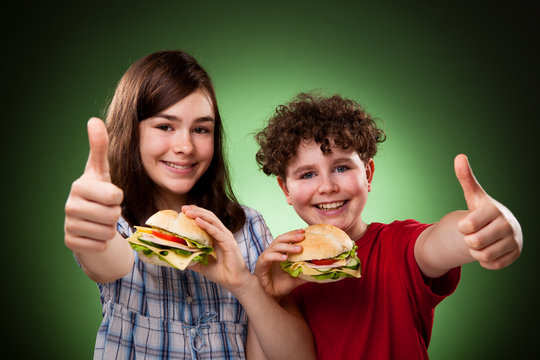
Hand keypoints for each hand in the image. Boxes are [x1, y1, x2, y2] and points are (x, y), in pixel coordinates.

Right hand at [64, 118, 123, 252]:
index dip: (117, 197)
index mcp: (79, 186)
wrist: (90, 220)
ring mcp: (68, 225)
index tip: (109, 194)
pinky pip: (101, 245)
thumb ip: (100, 147)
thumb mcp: (102, 170)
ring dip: (110, 228)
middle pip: (113, 215)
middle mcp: (69, 205)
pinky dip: (103, 242)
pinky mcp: (71, 243)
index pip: (114, 196)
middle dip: (115, 214)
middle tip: (106, 209)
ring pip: (108, 232)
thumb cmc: (99, 191)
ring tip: (100, 220)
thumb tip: (94, 119)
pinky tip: (94, 233)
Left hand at [182, 205, 251, 293]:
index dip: (196, 213)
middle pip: (209, 216)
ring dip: (200, 215)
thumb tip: (176, 256)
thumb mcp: (201, 264)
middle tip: (183, 208)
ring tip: (188, 212)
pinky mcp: (229, 243)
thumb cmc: (220, 272)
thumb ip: (191, 258)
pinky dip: (207, 226)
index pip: (206, 219)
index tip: (183, 210)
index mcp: (216, 236)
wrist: (234, 282)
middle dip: (196, 210)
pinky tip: (198, 221)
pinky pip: (217, 232)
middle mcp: (222, 233)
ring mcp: (226, 237)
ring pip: (213, 221)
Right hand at [254, 230, 306, 299]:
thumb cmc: (281, 285)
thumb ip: (305, 272)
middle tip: (303, 237)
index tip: (304, 231)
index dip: (294, 234)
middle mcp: (271, 253)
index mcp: (279, 253)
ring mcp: (265, 258)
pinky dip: (276, 256)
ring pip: (275, 247)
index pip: (286, 239)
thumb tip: (318, 269)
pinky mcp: (260, 265)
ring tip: (299, 249)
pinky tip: (285, 258)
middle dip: (292, 236)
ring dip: (287, 246)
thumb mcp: (297, 278)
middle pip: (280, 239)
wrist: (271, 297)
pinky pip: (267, 257)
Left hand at [454, 154, 521, 268]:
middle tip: (473, 235)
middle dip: (468, 241)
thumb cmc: (483, 211)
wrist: (502, 226)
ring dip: (476, 252)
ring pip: (483, 255)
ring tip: (480, 243)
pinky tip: (489, 250)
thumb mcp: (474, 196)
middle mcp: (507, 224)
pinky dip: (485, 261)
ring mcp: (514, 240)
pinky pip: (492, 265)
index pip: (468, 225)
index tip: (466, 225)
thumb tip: (459, 156)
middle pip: (474, 242)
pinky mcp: (516, 254)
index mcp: (494, 210)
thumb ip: (466, 178)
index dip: (463, 228)